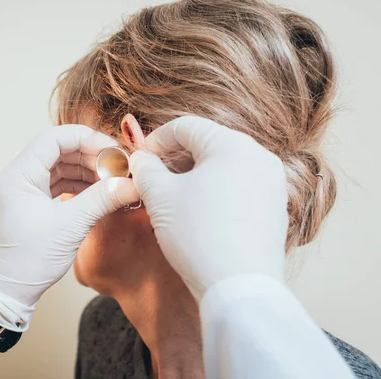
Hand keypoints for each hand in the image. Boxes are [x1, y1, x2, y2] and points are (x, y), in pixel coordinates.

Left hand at [0, 125, 138, 329]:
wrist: (6, 292)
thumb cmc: (28, 262)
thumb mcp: (70, 227)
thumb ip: (101, 200)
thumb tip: (130, 184)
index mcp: (17, 176)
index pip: (53, 138)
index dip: (86, 139)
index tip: (112, 150)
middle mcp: (16, 177)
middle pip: (57, 149)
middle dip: (89, 155)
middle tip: (116, 167)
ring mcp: (21, 190)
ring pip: (58, 165)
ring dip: (85, 170)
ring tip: (111, 180)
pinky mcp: (28, 203)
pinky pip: (55, 182)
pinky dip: (77, 184)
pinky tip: (98, 191)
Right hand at [129, 116, 288, 298]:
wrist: (238, 288)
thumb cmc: (198, 235)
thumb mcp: (160, 196)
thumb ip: (145, 168)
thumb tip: (141, 159)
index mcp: (232, 144)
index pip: (186, 126)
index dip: (156, 139)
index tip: (140, 157)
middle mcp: (260, 157)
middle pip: (208, 144)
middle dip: (176, 158)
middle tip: (153, 177)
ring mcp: (272, 184)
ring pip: (225, 166)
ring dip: (195, 175)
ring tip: (173, 197)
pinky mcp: (275, 209)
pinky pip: (240, 188)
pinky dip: (216, 192)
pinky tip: (199, 214)